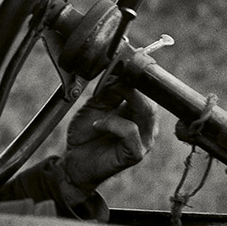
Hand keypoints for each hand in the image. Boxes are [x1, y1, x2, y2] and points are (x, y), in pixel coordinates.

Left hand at [60, 79, 157, 202]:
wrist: (75, 159)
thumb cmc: (87, 133)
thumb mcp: (96, 104)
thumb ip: (109, 90)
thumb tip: (119, 72)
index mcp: (139, 112)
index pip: (147, 91)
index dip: (136, 78)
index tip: (120, 66)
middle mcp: (146, 126)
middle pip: (151, 99)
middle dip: (130, 88)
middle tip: (110, 86)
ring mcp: (144, 141)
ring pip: (147, 112)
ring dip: (121, 104)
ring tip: (101, 110)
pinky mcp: (136, 153)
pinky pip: (131, 131)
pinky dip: (112, 123)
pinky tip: (98, 126)